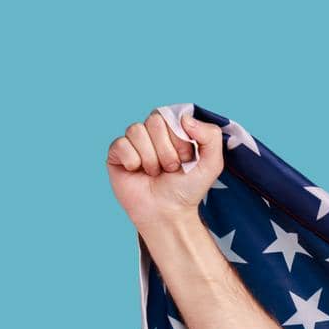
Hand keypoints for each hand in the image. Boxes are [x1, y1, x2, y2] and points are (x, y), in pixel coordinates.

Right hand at [104, 108, 224, 232]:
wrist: (169, 212)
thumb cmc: (188, 189)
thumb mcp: (212, 164)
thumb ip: (211, 136)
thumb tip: (185, 118)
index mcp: (173, 129)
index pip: (172, 115)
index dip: (180, 139)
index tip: (186, 158)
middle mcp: (152, 132)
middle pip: (154, 121)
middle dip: (167, 151)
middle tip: (171, 169)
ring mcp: (133, 142)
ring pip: (136, 131)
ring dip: (151, 158)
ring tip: (156, 173)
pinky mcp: (116, 153)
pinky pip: (121, 144)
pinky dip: (133, 161)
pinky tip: (138, 172)